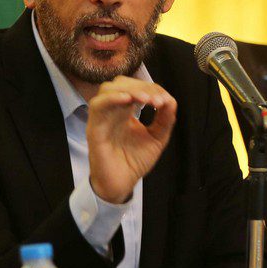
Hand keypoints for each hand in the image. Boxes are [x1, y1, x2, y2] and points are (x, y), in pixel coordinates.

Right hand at [86, 76, 176, 202]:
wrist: (121, 184)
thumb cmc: (134, 162)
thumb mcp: (156, 138)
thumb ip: (165, 120)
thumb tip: (171, 101)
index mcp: (125, 111)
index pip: (136, 88)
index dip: (152, 89)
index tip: (165, 101)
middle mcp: (112, 111)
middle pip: (121, 83)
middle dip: (142, 87)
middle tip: (157, 100)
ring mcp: (102, 117)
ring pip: (108, 89)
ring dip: (129, 90)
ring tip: (146, 99)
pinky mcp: (94, 127)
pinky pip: (97, 105)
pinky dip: (112, 98)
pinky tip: (128, 100)